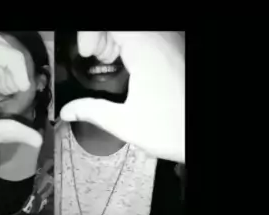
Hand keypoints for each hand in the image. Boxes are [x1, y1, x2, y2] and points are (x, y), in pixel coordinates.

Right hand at [61, 32, 184, 162]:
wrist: (201, 136)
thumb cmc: (173, 130)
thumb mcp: (125, 123)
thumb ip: (92, 111)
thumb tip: (68, 111)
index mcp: (146, 50)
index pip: (111, 23)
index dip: (91, 35)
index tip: (86, 55)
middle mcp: (161, 40)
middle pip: (121, 25)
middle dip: (101, 37)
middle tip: (94, 60)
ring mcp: (172, 43)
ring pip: (135, 30)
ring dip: (116, 40)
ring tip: (109, 64)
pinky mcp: (177, 51)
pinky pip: (149, 37)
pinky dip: (132, 45)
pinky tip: (128, 69)